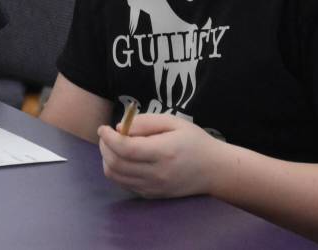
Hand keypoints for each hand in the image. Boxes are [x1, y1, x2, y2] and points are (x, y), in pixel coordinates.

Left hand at [97, 113, 223, 198]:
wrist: (215, 170)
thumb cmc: (195, 141)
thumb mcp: (174, 122)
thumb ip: (146, 122)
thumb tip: (119, 127)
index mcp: (164, 152)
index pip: (125, 149)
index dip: (108, 138)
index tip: (103, 127)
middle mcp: (157, 174)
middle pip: (116, 163)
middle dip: (104, 147)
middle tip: (105, 135)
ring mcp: (154, 188)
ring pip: (116, 176)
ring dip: (107, 159)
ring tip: (112, 146)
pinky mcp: (152, 195)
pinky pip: (124, 184)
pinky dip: (116, 171)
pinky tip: (122, 159)